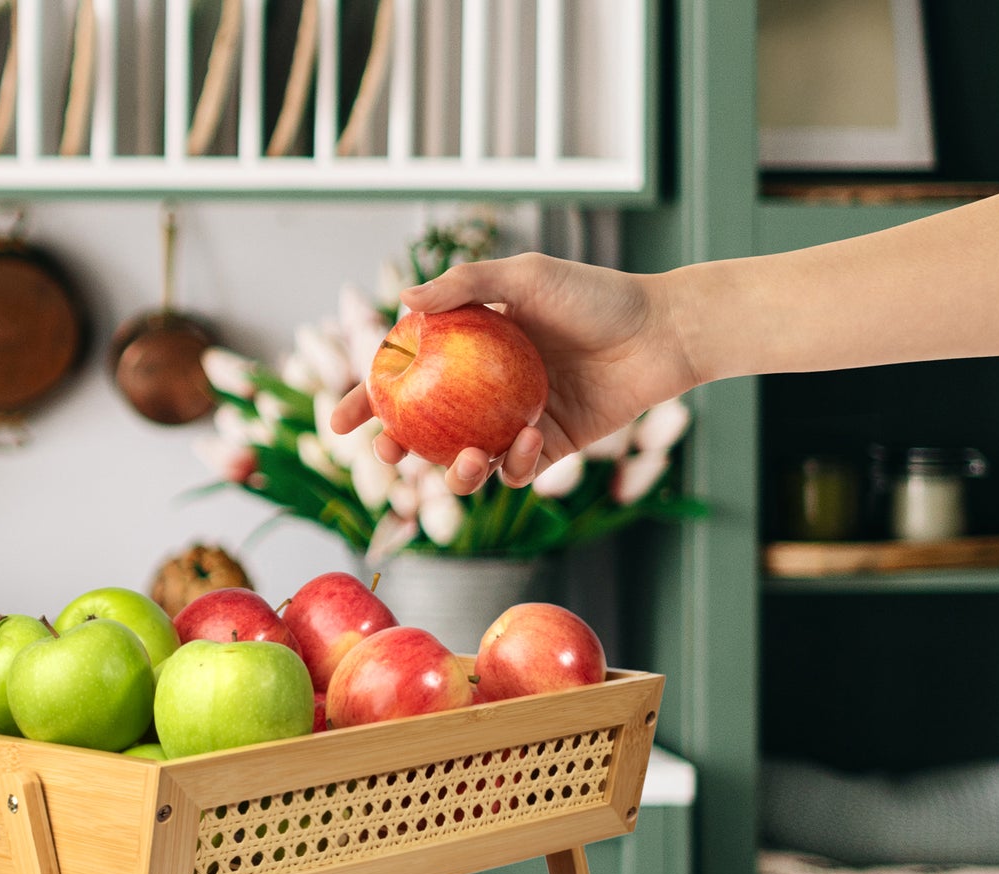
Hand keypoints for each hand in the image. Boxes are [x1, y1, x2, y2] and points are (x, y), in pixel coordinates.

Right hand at [330, 253, 697, 494]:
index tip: (339, 420)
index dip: (368, 400)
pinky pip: (516, 470)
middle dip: (396, 451)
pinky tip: (525, 442)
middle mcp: (485, 389)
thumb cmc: (594, 295)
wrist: (659, 331)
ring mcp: (513, 421)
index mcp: (469, 349)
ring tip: (462, 459)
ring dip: (454, 472)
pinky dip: (513, 464)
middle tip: (386, 455)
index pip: (404, 377)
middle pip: (424, 429)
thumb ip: (464, 286)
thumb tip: (401, 302)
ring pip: (465, 462)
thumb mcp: (525, 276)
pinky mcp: (548, 448)